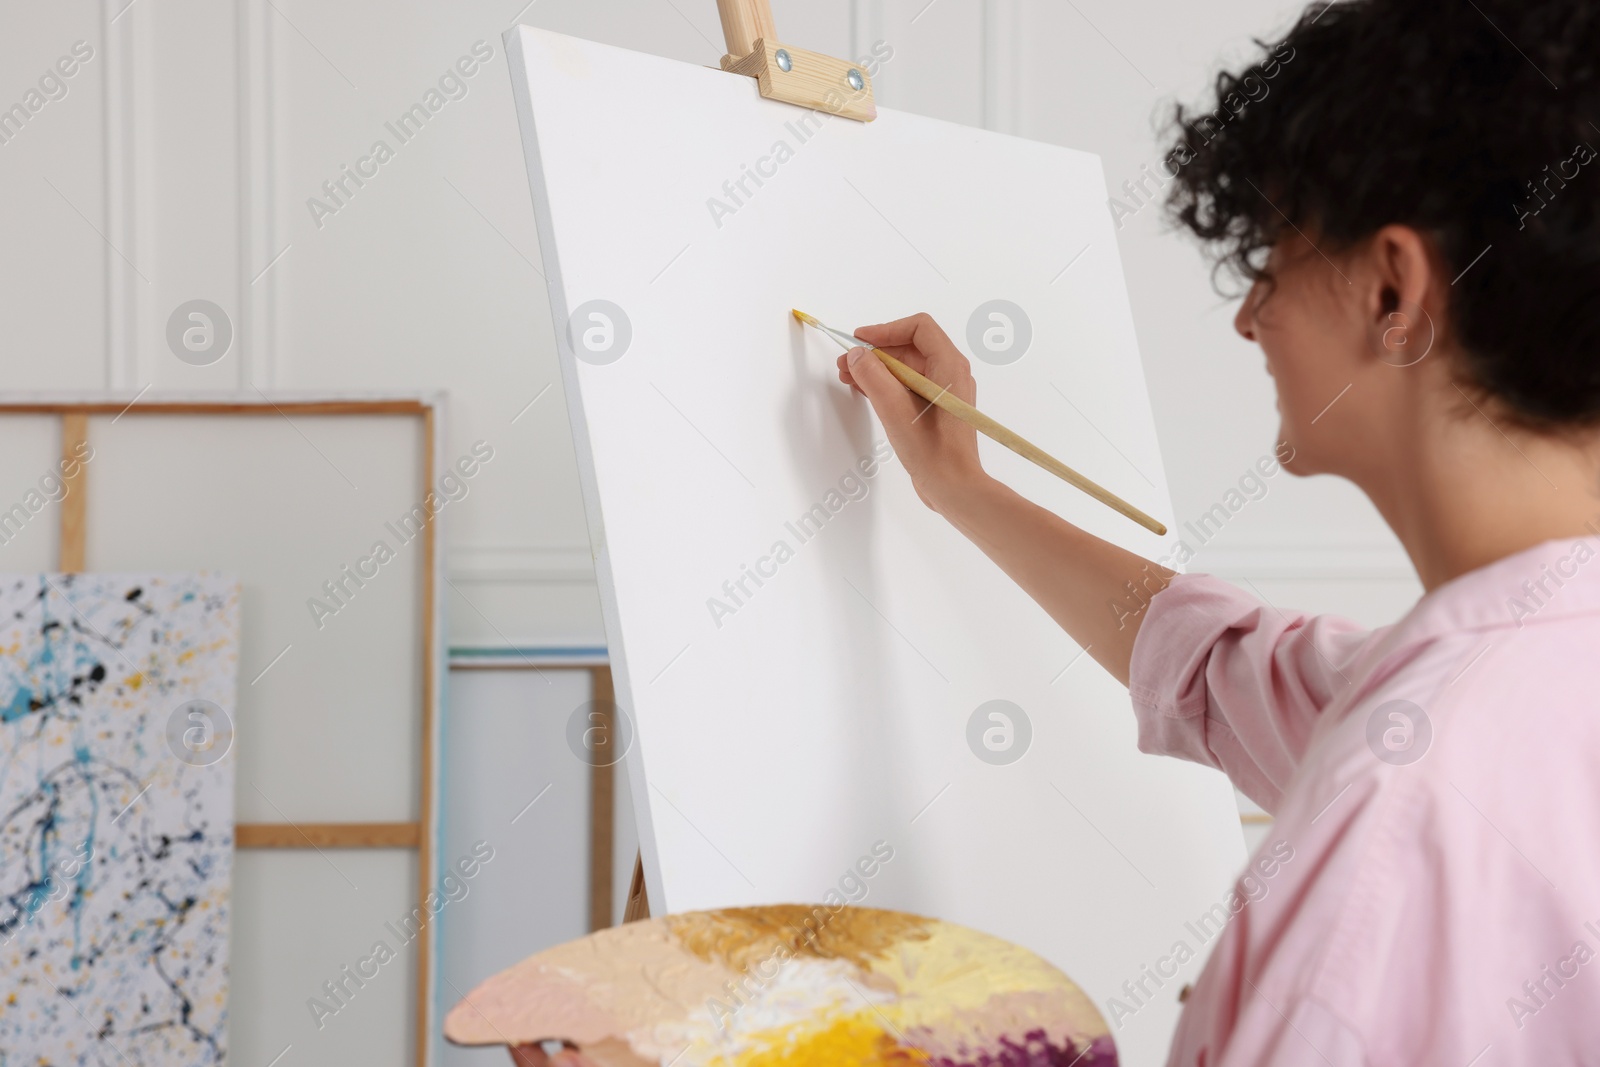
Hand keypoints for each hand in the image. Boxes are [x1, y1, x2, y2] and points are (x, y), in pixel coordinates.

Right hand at [836, 313, 991, 513]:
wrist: (954, 488)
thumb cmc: (933, 452)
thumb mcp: (895, 409)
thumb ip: (873, 376)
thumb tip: (857, 356)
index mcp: (949, 367)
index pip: (918, 328)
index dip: (885, 330)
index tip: (859, 341)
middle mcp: (950, 375)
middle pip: (909, 348)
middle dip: (874, 352)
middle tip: (846, 363)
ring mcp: (943, 393)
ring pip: (906, 369)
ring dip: (876, 370)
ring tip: (848, 377)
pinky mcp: (935, 411)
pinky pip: (907, 387)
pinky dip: (885, 385)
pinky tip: (864, 391)